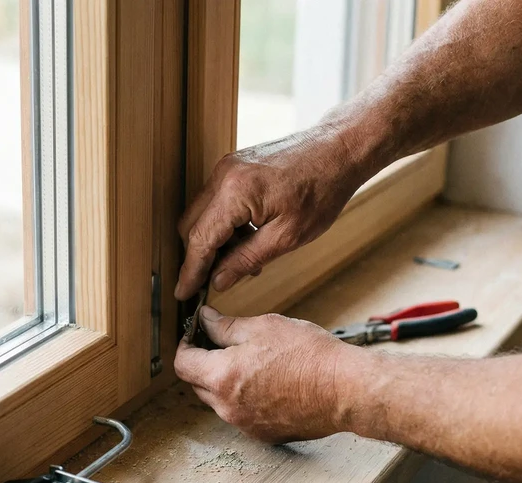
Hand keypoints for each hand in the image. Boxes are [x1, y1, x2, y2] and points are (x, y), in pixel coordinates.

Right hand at [174, 126, 367, 300]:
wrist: (338, 150)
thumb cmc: (322, 189)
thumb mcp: (287, 236)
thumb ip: (246, 259)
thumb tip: (218, 280)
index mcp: (235, 192)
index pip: (200, 239)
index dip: (190, 270)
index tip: (183, 293)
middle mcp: (223, 175)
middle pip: (192, 226)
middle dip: (200, 257)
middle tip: (214, 283)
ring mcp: (227, 168)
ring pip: (203, 215)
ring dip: (215, 242)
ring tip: (245, 261)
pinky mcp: (235, 167)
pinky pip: (217, 202)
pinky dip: (225, 225)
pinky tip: (248, 239)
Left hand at [174, 306, 352, 442]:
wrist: (346, 389)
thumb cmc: (309, 356)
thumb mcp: (264, 327)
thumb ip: (226, 327)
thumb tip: (205, 320)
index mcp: (222, 378)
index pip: (183, 364)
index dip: (186, 345)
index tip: (195, 335)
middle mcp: (228, 408)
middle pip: (199, 384)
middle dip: (206, 363)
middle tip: (225, 345)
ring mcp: (245, 425)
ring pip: (220, 401)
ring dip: (226, 383)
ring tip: (254, 363)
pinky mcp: (264, 435)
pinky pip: (242, 415)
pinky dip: (246, 399)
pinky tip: (269, 383)